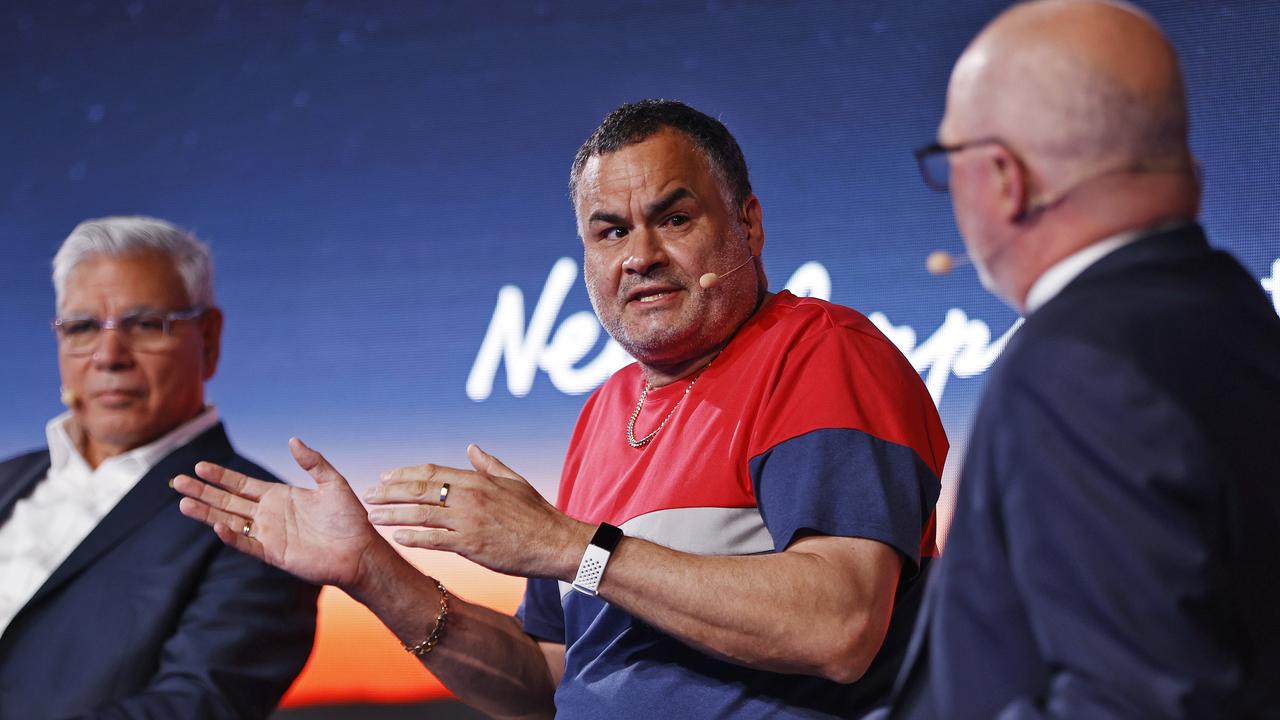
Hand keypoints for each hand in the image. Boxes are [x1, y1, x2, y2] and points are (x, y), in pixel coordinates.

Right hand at [173, 437, 388, 589]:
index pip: (242, 484)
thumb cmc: (350, 518)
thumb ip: (312, 462)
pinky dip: (232, 536)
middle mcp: (269, 514)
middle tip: (177, 482)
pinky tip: (217, 526)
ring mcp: (268, 533)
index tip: (198, 467)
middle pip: (228, 500)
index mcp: (279, 496)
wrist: (359, 550)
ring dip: (207, 512)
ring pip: (230, 520)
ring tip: (183, 503)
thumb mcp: (333, 482)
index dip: (220, 476)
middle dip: (203, 491)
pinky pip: (247, 543)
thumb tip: (292, 440)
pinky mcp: (274, 553)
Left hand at [365, 444, 591, 579]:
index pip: (432, 472)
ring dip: (392, 514)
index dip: (404, 474)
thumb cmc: (537, 514)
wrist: (555, 542)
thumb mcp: (514, 480)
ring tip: (372, 517)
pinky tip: (397, 537)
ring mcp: (469, 520)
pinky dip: (413, 537)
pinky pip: (434, 540)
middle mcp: (469, 496)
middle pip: (419, 489)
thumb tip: (471, 447)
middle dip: (389, 491)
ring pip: (421, 514)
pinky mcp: (471, 545)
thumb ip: (489, 464)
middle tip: (368, 495)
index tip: (385, 476)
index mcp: (477, 480)